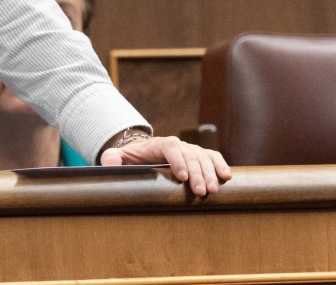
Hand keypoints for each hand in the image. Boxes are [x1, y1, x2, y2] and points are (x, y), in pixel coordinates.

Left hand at [100, 134, 230, 197]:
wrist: (143, 153)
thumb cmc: (131, 159)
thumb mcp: (118, 157)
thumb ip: (111, 158)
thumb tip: (108, 162)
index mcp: (158, 144)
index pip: (170, 147)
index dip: (178, 160)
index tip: (181, 177)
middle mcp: (177, 145)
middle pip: (190, 155)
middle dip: (197, 173)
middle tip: (201, 192)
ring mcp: (189, 150)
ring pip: (203, 157)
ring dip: (210, 173)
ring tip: (214, 190)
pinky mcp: (199, 156)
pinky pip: (212, 157)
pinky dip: (220, 164)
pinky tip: (227, 176)